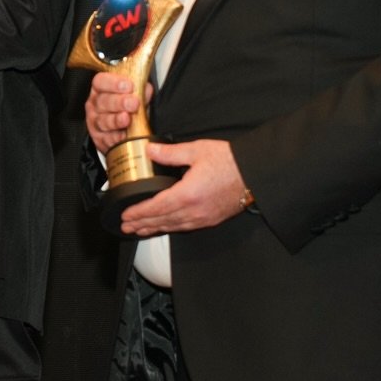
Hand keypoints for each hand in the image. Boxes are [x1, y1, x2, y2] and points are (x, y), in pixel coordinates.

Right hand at [84, 75, 152, 155]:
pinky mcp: (99, 138)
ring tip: (127, 119)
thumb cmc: (125, 108)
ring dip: (116, 120)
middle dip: (119, 102)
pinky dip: (116, 137)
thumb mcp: (135, 96)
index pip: (101, 81)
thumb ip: (140, 92)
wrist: (122, 130)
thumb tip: (146, 89)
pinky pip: (106, 138)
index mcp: (101, 89)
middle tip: (133, 103)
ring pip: (103, 120)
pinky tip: (124, 134)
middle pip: (103, 101)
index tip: (128, 85)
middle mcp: (96, 104)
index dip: (113, 83)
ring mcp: (95, 122)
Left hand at [117, 138, 246, 236]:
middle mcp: (194, 210)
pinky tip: (166, 227)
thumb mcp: (196, 150)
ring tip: (140, 230)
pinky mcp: (211, 219)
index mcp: (188, 193)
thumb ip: (170, 152)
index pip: (156, 207)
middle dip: (141, 225)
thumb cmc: (229, 161)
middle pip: (162, 221)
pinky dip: (171, 228)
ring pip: (173, 227)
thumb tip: (150, 151)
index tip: (125, 215)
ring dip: (155, 229)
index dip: (139, 213)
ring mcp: (203, 217)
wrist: (254, 173)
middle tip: (126, 227)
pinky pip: (186, 227)